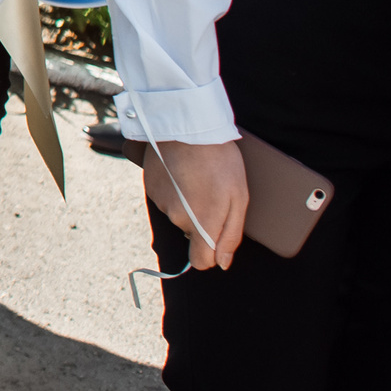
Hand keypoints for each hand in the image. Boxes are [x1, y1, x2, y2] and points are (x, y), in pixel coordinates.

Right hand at [144, 139, 248, 269]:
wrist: (187, 127)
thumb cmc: (220, 161)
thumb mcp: (239, 199)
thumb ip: (230, 235)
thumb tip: (222, 263)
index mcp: (202, 225)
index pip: (201, 261)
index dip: (212, 254)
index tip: (219, 238)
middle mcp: (177, 219)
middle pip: (192, 233)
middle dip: (203, 219)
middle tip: (214, 192)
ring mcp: (161, 203)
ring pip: (178, 214)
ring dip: (188, 203)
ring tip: (198, 177)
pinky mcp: (150, 187)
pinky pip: (166, 199)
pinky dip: (174, 191)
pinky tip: (183, 172)